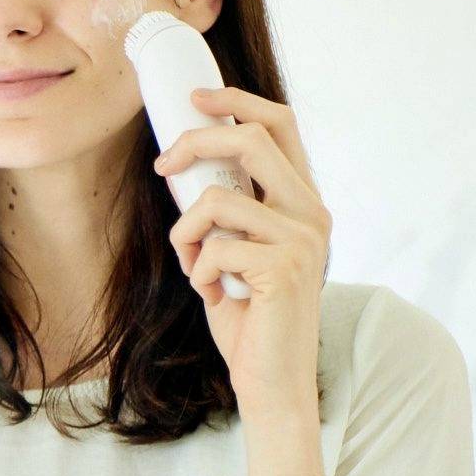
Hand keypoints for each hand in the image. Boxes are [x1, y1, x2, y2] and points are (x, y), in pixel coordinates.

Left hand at [153, 86, 328, 414]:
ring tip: (196, 268)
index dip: (237, 101)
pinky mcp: (286, 268)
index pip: (281, 125)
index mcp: (304, 201)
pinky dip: (197, 272)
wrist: (271, 378)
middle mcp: (313, 213)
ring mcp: (304, 239)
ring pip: (216, 200)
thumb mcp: (236, 249)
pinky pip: (213, 246)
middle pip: (250, 140)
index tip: (196, 97)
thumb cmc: (249, 315)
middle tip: (162, 166)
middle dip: (195, 144)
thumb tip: (182, 162)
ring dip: (185, 235)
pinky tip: (215, 296)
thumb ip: (227, 208)